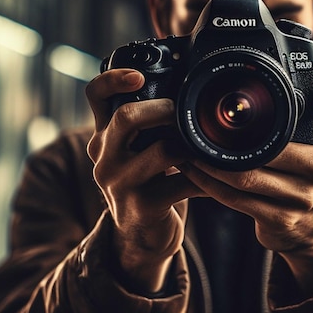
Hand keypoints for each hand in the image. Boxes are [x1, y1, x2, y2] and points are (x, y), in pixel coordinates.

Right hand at [85, 69, 200, 292]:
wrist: (142, 236)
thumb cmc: (149, 182)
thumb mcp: (139, 150)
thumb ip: (149, 122)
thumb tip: (184, 83)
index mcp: (103, 136)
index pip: (95, 96)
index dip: (114, 78)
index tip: (139, 75)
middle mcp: (104, 157)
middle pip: (128, 117)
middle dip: (164, 109)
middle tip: (184, 113)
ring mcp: (120, 184)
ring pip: (162, 150)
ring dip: (192, 145)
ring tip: (206, 147)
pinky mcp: (142, 207)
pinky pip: (183, 183)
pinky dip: (206, 179)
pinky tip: (217, 179)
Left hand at [178, 69, 312, 295]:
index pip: (290, 133)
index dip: (262, 124)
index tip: (229, 113)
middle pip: (259, 156)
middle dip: (222, 142)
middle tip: (196, 126)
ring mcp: (296, 203)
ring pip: (243, 179)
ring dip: (210, 164)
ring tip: (188, 148)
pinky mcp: (276, 222)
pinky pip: (235, 200)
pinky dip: (210, 185)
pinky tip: (195, 172)